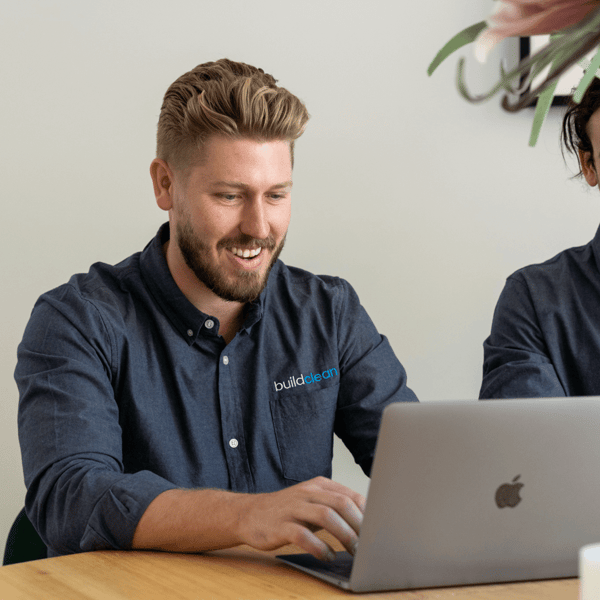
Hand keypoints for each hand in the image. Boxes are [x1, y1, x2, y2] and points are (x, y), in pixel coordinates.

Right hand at [236, 476, 364, 560]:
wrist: (250, 513)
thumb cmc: (287, 511)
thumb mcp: (312, 502)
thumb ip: (335, 507)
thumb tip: (366, 522)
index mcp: (318, 486)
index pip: (350, 495)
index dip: (366, 513)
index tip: (376, 530)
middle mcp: (307, 493)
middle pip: (341, 504)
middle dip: (359, 525)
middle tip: (368, 544)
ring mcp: (293, 508)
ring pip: (326, 516)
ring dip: (344, 535)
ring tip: (354, 551)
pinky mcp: (281, 526)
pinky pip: (304, 536)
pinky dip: (320, 547)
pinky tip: (328, 556)